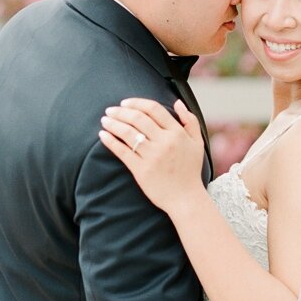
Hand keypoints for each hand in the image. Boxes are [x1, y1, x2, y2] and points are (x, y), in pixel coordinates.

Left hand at [98, 97, 207, 213]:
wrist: (185, 198)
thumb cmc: (190, 170)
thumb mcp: (197, 143)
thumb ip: (190, 121)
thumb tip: (178, 102)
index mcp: (177, 133)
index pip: (154, 109)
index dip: (136, 103)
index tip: (124, 103)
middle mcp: (165, 142)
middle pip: (138, 119)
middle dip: (120, 112)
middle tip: (109, 110)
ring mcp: (152, 156)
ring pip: (128, 133)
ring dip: (113, 124)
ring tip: (104, 120)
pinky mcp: (141, 170)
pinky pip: (122, 151)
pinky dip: (110, 141)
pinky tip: (103, 135)